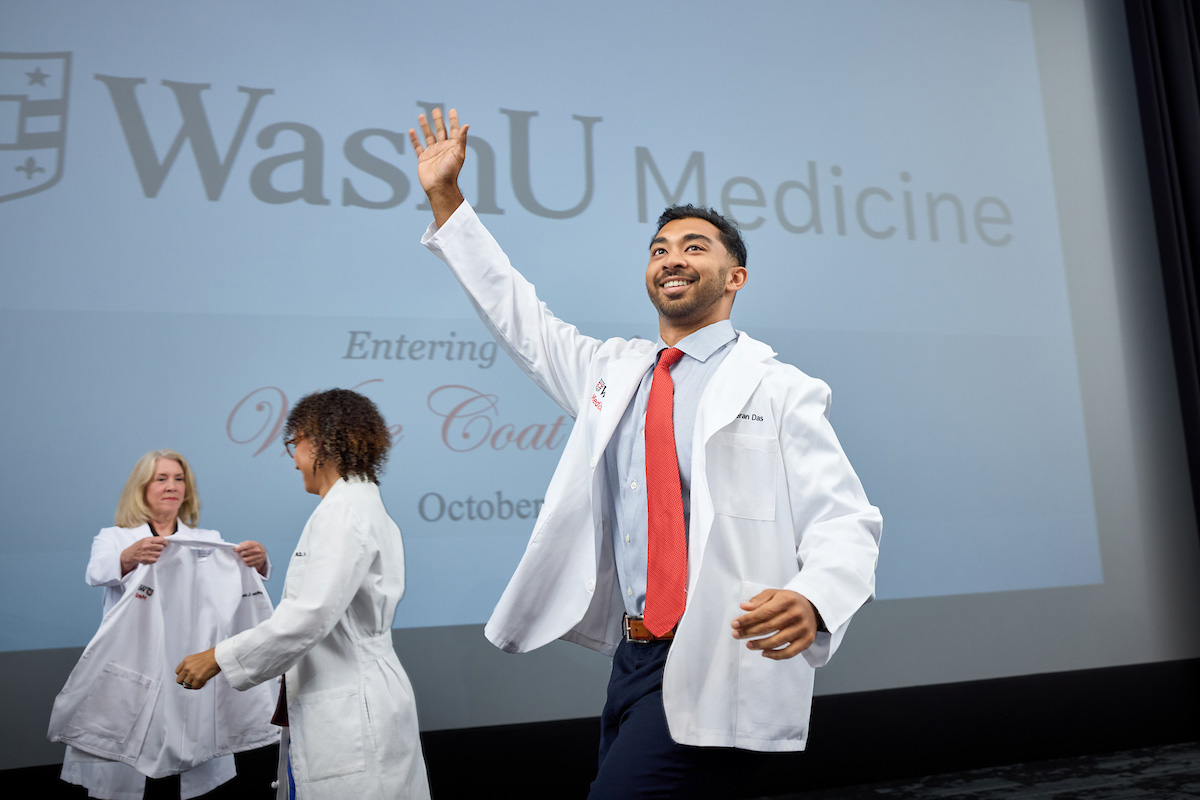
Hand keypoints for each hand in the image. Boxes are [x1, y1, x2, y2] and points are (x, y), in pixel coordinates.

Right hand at [120, 536, 166, 575]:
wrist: (129, 554)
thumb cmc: (139, 546)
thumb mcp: (145, 540)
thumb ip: (154, 539)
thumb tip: (165, 540)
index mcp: (147, 540)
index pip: (161, 540)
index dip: (165, 542)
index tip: (165, 544)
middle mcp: (146, 546)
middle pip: (161, 547)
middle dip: (160, 548)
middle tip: (156, 549)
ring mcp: (145, 553)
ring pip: (159, 554)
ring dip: (157, 554)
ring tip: (152, 553)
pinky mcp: (144, 560)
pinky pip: (155, 560)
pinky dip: (154, 559)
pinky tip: (150, 557)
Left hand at [176, 648, 220, 689]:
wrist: (219, 655)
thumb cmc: (211, 656)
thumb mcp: (196, 658)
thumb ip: (190, 665)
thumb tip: (188, 675)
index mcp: (186, 661)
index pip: (177, 672)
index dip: (183, 675)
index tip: (188, 676)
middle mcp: (187, 667)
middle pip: (179, 680)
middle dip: (185, 682)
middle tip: (192, 681)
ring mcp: (192, 673)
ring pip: (186, 685)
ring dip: (193, 684)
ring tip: (200, 681)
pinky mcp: (198, 678)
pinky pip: (195, 687)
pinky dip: (199, 686)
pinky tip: (204, 681)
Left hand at [234, 540, 267, 575]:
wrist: (263, 552)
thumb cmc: (254, 547)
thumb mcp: (250, 543)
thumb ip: (243, 544)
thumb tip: (236, 548)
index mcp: (255, 544)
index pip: (245, 546)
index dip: (239, 548)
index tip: (234, 550)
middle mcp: (258, 550)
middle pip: (244, 553)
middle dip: (241, 554)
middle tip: (241, 554)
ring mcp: (259, 557)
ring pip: (245, 560)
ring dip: (243, 559)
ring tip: (244, 557)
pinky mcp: (258, 562)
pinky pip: (248, 564)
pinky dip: (246, 563)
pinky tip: (247, 561)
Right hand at [409, 107, 467, 225]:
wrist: (439, 187)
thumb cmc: (450, 171)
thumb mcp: (458, 154)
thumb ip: (461, 139)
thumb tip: (466, 125)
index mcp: (452, 146)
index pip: (453, 130)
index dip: (453, 120)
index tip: (452, 110)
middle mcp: (443, 148)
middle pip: (440, 130)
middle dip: (438, 120)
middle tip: (436, 109)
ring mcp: (432, 153)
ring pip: (428, 136)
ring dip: (425, 126)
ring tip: (421, 115)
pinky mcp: (423, 159)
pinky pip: (418, 146)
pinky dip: (414, 139)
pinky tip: (411, 130)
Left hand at [731, 589, 818, 659]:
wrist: (812, 607)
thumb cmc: (788, 601)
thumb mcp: (774, 594)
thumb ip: (759, 600)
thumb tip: (744, 607)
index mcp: (787, 600)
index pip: (763, 612)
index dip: (747, 619)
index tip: (734, 624)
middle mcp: (796, 614)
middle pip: (768, 627)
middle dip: (749, 632)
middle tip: (736, 635)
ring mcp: (803, 628)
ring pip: (777, 641)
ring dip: (760, 644)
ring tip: (748, 644)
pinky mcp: (807, 640)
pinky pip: (789, 652)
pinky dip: (775, 655)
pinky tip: (764, 653)